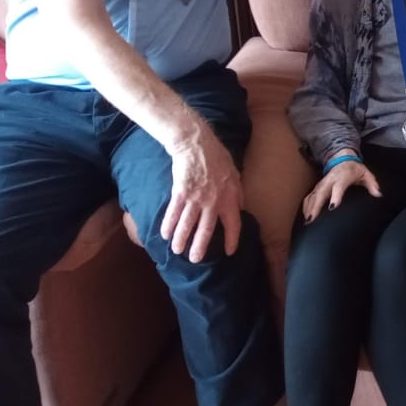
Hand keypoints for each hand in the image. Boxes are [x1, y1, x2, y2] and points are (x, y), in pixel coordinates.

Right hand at [162, 123, 244, 262]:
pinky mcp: (180, 192)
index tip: (230, 251)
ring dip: (181, 239)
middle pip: (207, 229)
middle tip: (195, 260)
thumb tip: (241, 208)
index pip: (234, 223)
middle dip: (200, 247)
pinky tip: (164, 235)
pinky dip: (168, 224)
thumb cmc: (217, 158)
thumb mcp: (235, 175)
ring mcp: (196, 197)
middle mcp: (214, 201)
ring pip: (188, 224)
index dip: (232, 239)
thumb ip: (238, 193)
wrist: (196, 144)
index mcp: (230, 197)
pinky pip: (174, 213)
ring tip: (177, 251)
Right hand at [301, 160, 381, 222]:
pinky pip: (309, 197)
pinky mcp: (317, 187)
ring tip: (307, 222)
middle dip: (315, 206)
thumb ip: (372, 184)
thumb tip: (378, 194)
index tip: (333, 207)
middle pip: (321, 193)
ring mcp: (322, 184)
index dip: (335, 196)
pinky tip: (305, 217)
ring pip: (313, 196)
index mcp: (343, 177)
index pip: (338, 187)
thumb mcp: (366, 174)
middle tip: (312, 219)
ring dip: (308, 208)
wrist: (342, 159)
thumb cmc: (355, 169)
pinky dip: (306, 206)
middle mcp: (330, 180)